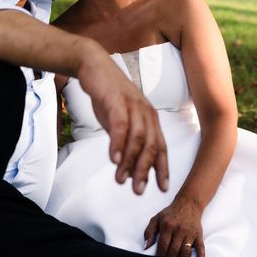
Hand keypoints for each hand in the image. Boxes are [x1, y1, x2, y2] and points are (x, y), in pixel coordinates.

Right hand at [77, 49, 168, 194]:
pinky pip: (120, 125)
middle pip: (151, 145)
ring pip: (137, 138)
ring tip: (121, 179)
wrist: (94, 66)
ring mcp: (133, 105)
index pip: (161, 146)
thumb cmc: (108, 95)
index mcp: (150, 118)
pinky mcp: (117, 100)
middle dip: (146, 170)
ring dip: (129, 161)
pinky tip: (113, 159)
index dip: (162, 168)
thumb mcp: (120, 120)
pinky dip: (118, 144)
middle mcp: (146, 112)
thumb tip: (126, 164)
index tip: (162, 188)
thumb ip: (126, 140)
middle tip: (138, 190)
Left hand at [143, 195, 204, 256]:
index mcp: (167, 225)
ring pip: (185, 252)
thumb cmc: (170, 213)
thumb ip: (149, 232)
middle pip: (174, 251)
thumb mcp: (157, 218)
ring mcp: (190, 233)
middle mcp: (179, 229)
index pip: (163, 245)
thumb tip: (145, 247)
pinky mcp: (198, 234)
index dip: (159, 256)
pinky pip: (201, 248)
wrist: (188, 203)